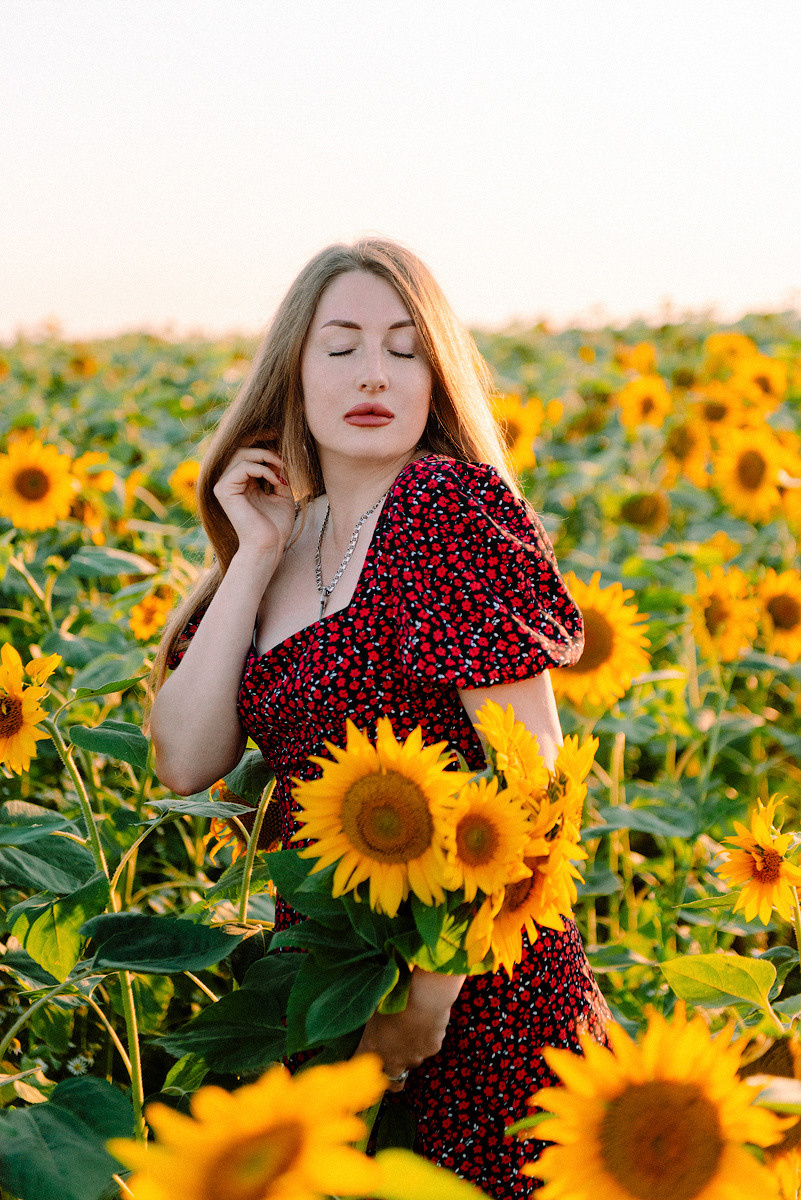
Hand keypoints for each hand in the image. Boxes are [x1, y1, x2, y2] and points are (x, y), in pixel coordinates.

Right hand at [212, 437, 295, 560]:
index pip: (246, 452)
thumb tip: (280, 454)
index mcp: (242, 482)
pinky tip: (276, 480)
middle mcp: (230, 481)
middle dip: (262, 443)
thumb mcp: (282, 493)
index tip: (278, 434)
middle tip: (281, 447)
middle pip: (240, 448)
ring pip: (240, 454)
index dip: (260, 439)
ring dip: (265, 456)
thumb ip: (278, 473)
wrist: (269, 546)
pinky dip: (262, 469)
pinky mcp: (223, 490)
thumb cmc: (276, 526)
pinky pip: (242, 467)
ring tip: (282, 466)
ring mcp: (224, 485)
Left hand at [354, 969, 464, 1091]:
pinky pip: (427, 1047)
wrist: (424, 995)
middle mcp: (393, 1059)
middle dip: (393, 1074)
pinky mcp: (432, 1050)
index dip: (363, 1067)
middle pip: (394, 1082)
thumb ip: (372, 1026)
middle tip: (394, 1057)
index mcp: (372, 1047)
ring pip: (412, 1060)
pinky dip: (426, 1038)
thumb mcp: (375, 1009)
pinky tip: (426, 1020)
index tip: (366, 1062)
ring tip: (412, 1027)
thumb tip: (371, 1027)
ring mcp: (414, 1057)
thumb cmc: (394, 995)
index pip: (363, 1067)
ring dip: (411, 1051)